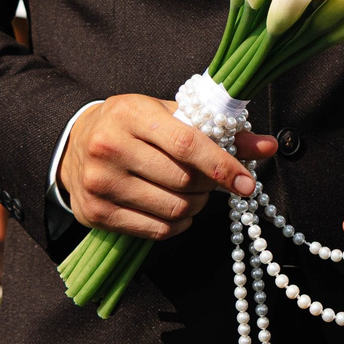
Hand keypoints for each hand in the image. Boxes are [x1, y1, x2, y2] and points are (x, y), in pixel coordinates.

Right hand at [58, 92, 271, 239]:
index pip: (187, 144)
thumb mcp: (170, 115)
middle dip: (208, 185)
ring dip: (195, 206)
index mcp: (131, 113)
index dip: (222, 165)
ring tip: (192, 193)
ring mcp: (100, 183)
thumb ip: (220, 130)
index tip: (246, 182)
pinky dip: (178, 225)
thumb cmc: (133, 125)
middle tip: (211, 181)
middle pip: (182, 180)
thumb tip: (267, 147)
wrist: (76, 143)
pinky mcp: (95, 213)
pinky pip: (155, 230)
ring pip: (172, 208)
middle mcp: (110, 147)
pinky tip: (176, 210)